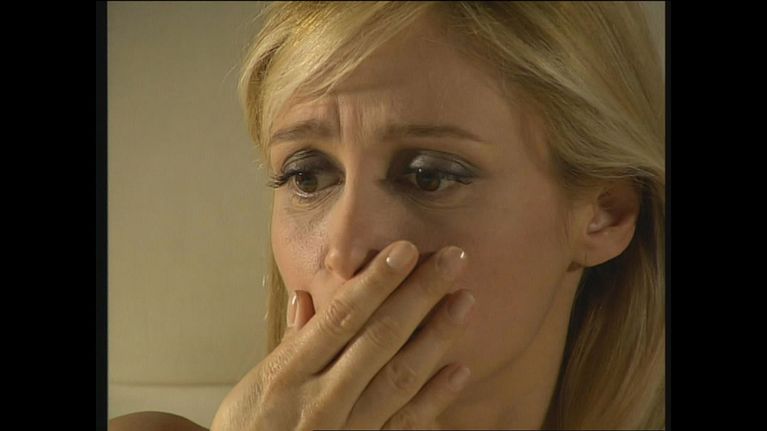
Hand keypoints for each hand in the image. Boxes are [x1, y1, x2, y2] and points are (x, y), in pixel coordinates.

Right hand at [210, 240, 474, 429]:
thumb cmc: (249, 429)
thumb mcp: (256, 383)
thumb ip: (289, 342)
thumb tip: (308, 296)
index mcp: (287, 373)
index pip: (340, 317)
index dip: (376, 282)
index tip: (405, 249)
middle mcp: (320, 400)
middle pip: (378, 339)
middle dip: (419, 295)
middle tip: (453, 260)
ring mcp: (346, 429)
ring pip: (399, 378)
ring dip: (436, 337)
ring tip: (464, 302)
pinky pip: (405, 425)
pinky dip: (435, 398)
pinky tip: (460, 370)